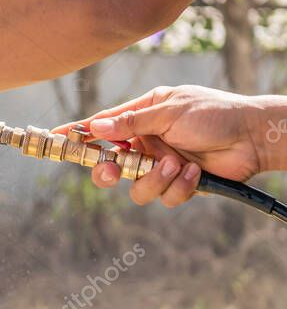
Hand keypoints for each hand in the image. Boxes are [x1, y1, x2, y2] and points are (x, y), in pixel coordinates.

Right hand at [53, 85, 267, 207]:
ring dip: (154, 178)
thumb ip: (131, 123)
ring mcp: (162, 164)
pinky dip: (178, 187)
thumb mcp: (169, 111)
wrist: (253, 137)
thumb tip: (96, 128)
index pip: (102, 127)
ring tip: (177, 164)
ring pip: (136, 187)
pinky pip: (164, 197)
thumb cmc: (214, 113)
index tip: (55, 139)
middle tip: (113, 169)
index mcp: (141, 117)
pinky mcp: (179, 184)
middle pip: (110, 165)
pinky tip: (194, 173)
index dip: (77, 134)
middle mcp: (147, 142)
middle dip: (108, 171)